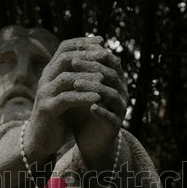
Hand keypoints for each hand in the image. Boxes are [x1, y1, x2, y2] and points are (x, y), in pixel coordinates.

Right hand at [28, 36, 106, 158]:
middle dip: (87, 55)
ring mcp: (45, 94)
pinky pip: (66, 98)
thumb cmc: (58, 115)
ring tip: (105, 77)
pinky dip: (83, 96)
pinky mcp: (47, 109)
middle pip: (65, 58)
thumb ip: (76, 78)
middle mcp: (45, 79)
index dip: (83, 43)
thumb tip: (96, 60)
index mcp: (50, 72)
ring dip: (87, 76)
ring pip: (66, 78)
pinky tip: (97, 97)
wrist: (41, 139)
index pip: (64, 48)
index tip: (102, 41)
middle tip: (106, 56)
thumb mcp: (67, 93)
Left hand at [70, 42, 128, 167]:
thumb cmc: (83, 112)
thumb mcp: (79, 90)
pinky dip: (102, 111)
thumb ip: (77, 71)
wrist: (89, 141)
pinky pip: (111, 117)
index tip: (74, 51)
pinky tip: (90, 107)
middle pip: (111, 75)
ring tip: (76, 84)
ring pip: (112, 94)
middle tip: (73, 63)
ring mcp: (120, 110)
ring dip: (94, 87)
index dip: (93, 54)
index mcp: (115, 81)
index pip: (109, 60)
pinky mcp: (115, 126)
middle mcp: (121, 93)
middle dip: (92, 67)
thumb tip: (65, 46)